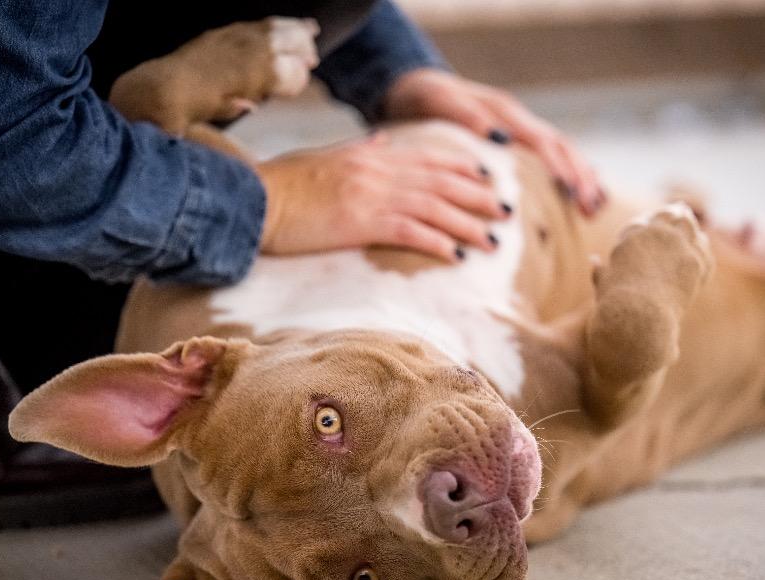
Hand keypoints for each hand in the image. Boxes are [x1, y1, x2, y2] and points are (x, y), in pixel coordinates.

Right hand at [255, 133, 507, 260]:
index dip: (462, 166)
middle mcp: (379, 170)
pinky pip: (411, 232)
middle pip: (441, 182)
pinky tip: (457, 255)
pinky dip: (438, 243)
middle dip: (478, 196)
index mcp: (372, 155)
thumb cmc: (286, 184)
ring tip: (494, 241)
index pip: (428, 158)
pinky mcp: (362, 223)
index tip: (486, 176)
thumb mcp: (326, 157)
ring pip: (435, 208)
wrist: (258, 200)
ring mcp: (373, 196)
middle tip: (506, 210)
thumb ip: (359, 149)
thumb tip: (381, 138)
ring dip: (469, 225)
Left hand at [382, 69, 605, 215]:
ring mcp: (522, 131)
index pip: (542, 141)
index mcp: (505, 112)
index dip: (558, 166)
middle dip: (580, 178)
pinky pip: (553, 160)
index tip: (569, 192)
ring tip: (594, 209)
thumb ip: (468, 116)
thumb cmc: (425, 99)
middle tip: (590, 208)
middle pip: (562, 149)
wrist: (417, 88)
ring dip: (582, 180)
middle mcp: (519, 121)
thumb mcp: (440, 101)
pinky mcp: (518, 143)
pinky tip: (583, 199)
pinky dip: (571, 177)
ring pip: (564, 154)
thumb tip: (501, 138)